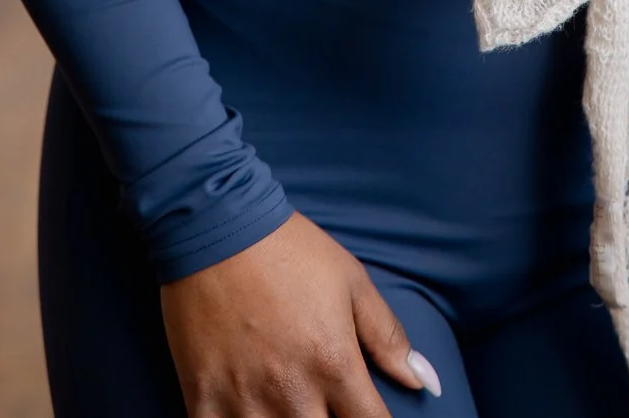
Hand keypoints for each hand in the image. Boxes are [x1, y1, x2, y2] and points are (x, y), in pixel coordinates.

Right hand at [161, 212, 441, 414]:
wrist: (216, 229)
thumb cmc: (289, 251)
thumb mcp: (351, 282)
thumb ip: (387, 337)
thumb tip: (426, 381)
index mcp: (334, 365)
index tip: (370, 416)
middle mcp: (292, 393)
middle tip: (326, 403)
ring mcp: (244, 402)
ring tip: (289, 405)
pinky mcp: (202, 402)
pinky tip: (249, 411)